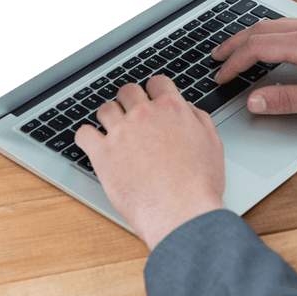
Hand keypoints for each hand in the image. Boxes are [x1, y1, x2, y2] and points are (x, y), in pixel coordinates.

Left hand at [74, 75, 225, 250]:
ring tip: (113, 130)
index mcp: (172, 109)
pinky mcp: (102, 154)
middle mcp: (144, 115)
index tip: (151, 98)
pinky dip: (86, 136)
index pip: (157, 83)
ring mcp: (121, 133)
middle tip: (131, 115)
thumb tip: (187, 108)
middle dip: (130, 100)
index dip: (154, 90)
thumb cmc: (199, 185)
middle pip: (128, 91)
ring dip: (109, 116)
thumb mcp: (213, 144)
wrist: (181, 212)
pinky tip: (93, 144)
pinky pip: (83, 133)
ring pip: (105, 109)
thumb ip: (199, 119)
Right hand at [211, 18, 296, 118]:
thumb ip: (288, 100)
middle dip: (235, 43)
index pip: (259, 48)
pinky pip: (293, 23)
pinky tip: (273, 43)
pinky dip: (273, 32)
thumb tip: (256, 101)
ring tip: (237, 48)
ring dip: (253, 35)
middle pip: (263, 29)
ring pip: (278, 24)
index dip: (235, 62)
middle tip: (216, 57)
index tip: (221, 76)